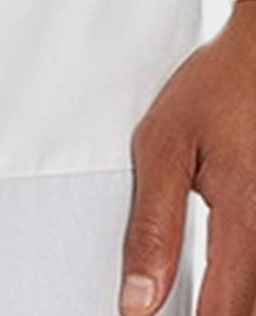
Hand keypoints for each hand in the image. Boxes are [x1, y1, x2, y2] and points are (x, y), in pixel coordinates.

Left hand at [120, 0, 255, 315]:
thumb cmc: (216, 88)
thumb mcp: (162, 145)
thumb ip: (152, 228)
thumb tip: (137, 301)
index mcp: (243, 218)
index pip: (222, 313)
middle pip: (248, 308)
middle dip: (215, 313)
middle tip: (169, 308)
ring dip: (232, 298)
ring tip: (200, 291)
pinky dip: (243, 281)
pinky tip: (224, 278)